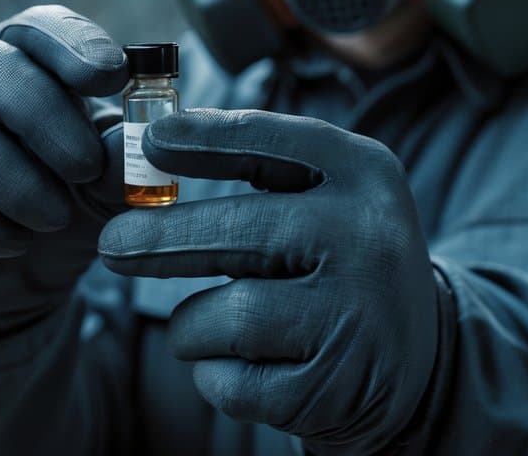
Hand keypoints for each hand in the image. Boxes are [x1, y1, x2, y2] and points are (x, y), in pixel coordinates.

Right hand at [0, 5, 131, 337]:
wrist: (3, 282)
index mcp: (14, 57)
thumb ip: (119, 161)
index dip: (73, 44)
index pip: (35, 27)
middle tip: (85, 168)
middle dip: (43, 117)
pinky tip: (11, 242)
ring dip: (11, 178)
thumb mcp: (99, 186)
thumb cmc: (56, 206)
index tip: (113, 76)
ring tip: (54, 218)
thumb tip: (139, 144)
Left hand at [98, 109, 439, 452]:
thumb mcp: (324, 197)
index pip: (274, 142)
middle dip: (160, 241)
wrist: (415, 363)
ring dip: (193, 326)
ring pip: (228, 316)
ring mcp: (358, 317)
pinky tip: (240, 367)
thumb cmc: (334, 263)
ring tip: (205, 327)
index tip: (150, 141)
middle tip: (111, 246)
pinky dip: (215, 375)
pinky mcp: (336, 388)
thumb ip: (255, 167)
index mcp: (366, 175)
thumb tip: (150, 146)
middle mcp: (370, 240)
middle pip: (238, 232)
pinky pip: (233, 381)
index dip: (205, 139)